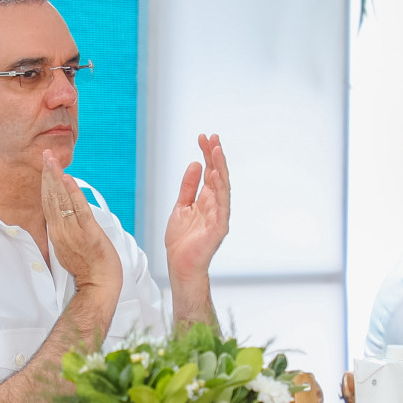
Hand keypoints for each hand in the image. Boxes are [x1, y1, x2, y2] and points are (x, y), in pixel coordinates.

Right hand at [42, 149, 120, 295]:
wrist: (99, 286)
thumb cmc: (88, 270)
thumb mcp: (69, 249)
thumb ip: (65, 232)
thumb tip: (65, 218)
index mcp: (57, 233)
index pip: (48, 204)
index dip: (46, 184)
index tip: (45, 167)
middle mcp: (61, 231)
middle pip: (51, 198)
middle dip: (48, 175)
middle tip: (45, 154)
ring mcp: (74, 232)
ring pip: (61, 201)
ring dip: (56, 178)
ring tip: (52, 160)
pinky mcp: (88, 233)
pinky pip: (79, 209)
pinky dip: (73, 193)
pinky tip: (68, 179)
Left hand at [164, 133, 229, 283]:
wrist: (180, 264)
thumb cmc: (182, 240)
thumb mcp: (181, 207)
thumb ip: (188, 187)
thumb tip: (195, 164)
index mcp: (206, 200)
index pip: (210, 172)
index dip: (207, 154)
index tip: (203, 137)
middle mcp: (215, 205)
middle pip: (218, 175)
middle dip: (215, 156)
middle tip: (212, 137)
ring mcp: (219, 215)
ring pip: (222, 187)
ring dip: (220, 168)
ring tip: (216, 150)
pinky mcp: (219, 227)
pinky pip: (221, 205)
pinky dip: (219, 189)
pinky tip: (215, 175)